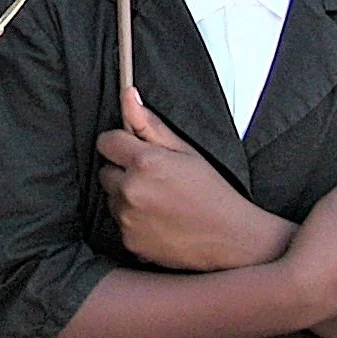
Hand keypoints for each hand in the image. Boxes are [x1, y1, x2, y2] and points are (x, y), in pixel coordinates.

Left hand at [98, 88, 288, 270]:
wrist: (230, 238)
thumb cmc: (212, 192)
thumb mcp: (185, 151)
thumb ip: (150, 124)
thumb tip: (128, 96)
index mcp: (144, 162)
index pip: (106, 141)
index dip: (121, 144)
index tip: (134, 150)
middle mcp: (131, 190)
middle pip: (106, 172)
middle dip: (125, 172)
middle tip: (155, 179)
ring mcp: (128, 218)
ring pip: (112, 199)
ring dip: (128, 198)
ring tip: (160, 202)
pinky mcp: (129, 241)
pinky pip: (120, 223)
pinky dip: (134, 222)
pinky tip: (160, 221)